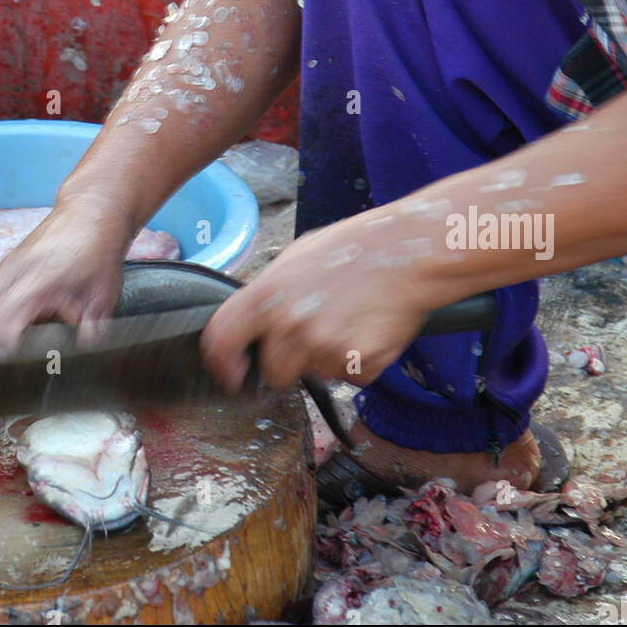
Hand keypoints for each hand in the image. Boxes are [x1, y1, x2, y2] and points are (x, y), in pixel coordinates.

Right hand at [0, 193, 134, 360]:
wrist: (89, 211)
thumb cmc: (98, 252)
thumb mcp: (105, 291)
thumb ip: (94, 324)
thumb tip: (87, 350)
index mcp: (44, 277)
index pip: (10, 310)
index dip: (1, 337)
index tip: (1, 358)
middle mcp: (18, 270)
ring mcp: (7, 266)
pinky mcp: (3, 265)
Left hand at [200, 216, 434, 390]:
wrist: (406, 251)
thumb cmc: (352, 248)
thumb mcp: (294, 258)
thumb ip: (267, 293)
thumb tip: (250, 322)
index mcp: (267, 294)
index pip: (221, 341)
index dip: (222, 364)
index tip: (232, 375)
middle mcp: (290, 324)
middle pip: (273, 371)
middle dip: (289, 361)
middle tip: (315, 332)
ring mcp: (323, 346)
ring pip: (314, 374)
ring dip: (326, 360)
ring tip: (346, 321)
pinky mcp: (357, 363)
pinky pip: (350, 378)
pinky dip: (358, 363)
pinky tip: (367, 330)